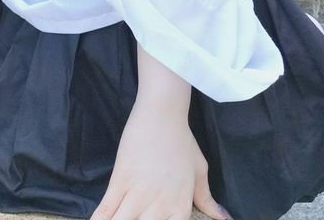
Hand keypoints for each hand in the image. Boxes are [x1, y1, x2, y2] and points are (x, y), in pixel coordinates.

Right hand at [90, 98, 230, 219]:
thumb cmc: (182, 141)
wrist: (162, 114)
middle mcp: (159, 207)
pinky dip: (99, 219)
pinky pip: (106, 209)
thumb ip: (207, 199)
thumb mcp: (199, 170)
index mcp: (180, 208)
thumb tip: (225, 219)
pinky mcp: (120, 181)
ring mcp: (137, 195)